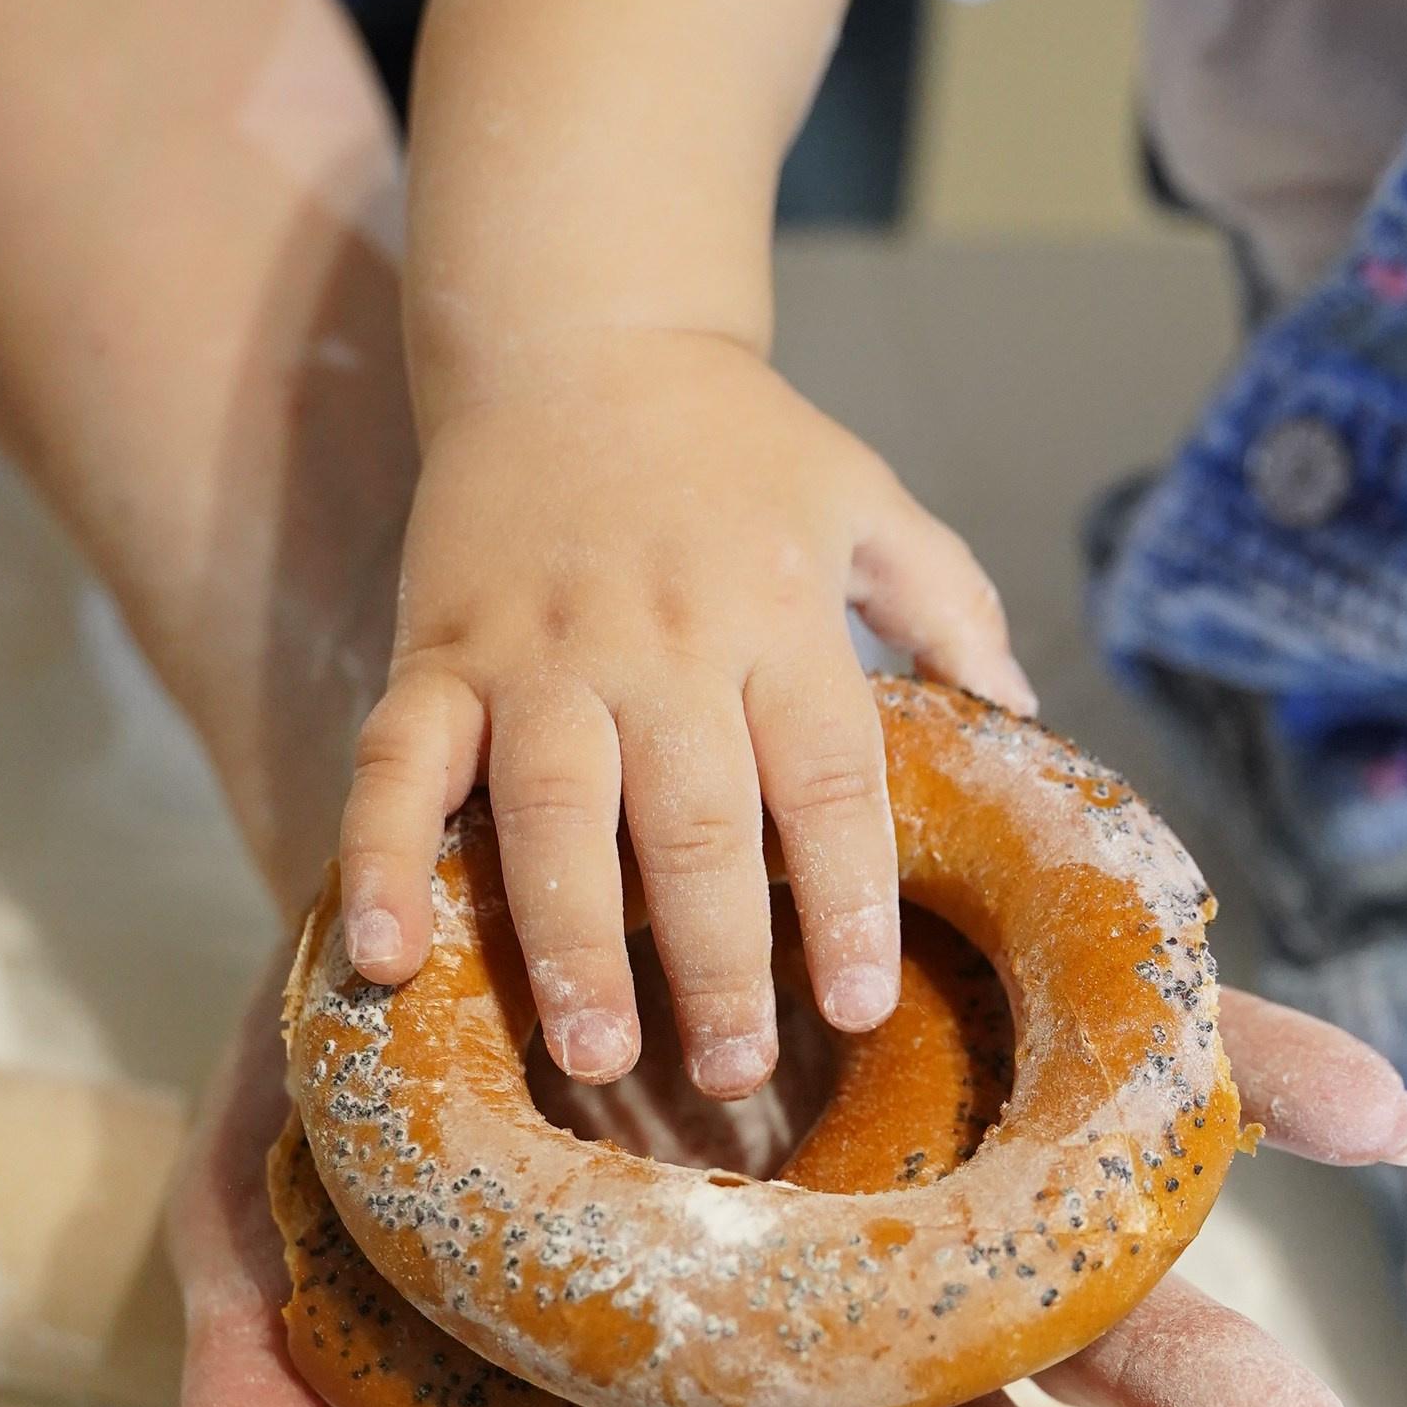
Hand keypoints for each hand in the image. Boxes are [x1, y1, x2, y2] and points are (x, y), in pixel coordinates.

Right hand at [172, 966, 1406, 1406]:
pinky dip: (1273, 1074)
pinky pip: (1156, 1046)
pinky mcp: (1007, 1003)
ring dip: (1206, 1374)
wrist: (480, 831)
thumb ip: (280, 1399)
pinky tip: (1385, 1116)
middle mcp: (833, 1298)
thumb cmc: (382, 1064)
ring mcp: (935, 1157)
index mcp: (676, 1386)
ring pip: (1088, 1287)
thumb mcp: (284, 1214)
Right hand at [334, 330, 1032, 1100]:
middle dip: (715, 958)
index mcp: (778, 610)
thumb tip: (1024, 717)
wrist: (575, 332)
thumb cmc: (737, 444)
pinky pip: (398, 766)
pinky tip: (384, 958)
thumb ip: (949, 605)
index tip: (861, 1003)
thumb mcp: (867, 497)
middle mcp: (659, 638)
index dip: (845, 894)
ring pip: (551, 811)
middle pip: (691, 819)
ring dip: (570, 941)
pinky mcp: (437, 651)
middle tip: (734, 1073)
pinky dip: (382, 861)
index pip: (825, 775)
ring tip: (596, 1054)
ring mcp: (536, 649)